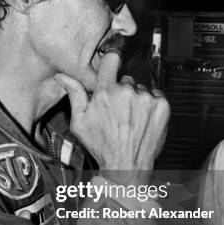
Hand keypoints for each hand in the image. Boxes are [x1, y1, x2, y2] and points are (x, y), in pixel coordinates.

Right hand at [54, 53, 169, 179]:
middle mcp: (127, 92)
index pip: (112, 59)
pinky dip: (151, 106)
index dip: (111, 63)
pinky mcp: (162, 105)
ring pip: (141, 89)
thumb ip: (74, 94)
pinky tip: (143, 120)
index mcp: (106, 92)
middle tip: (119, 111)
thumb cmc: (102, 146)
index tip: (112, 67)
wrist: (127, 165)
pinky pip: (156, 96)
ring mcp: (146, 98)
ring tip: (131, 119)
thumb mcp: (80, 122)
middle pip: (126, 79)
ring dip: (137, 100)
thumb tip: (62, 76)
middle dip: (122, 91)